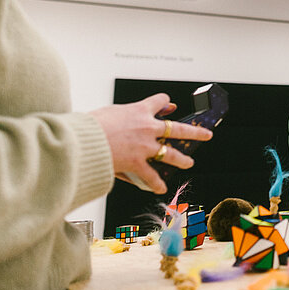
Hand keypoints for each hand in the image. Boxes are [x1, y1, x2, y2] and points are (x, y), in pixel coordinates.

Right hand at [90, 93, 212, 193]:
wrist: (81, 141)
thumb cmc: (88, 126)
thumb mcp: (107, 112)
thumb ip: (120, 114)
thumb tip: (122, 118)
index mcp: (139, 110)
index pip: (159, 101)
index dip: (165, 102)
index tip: (169, 104)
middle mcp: (147, 127)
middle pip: (178, 128)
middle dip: (194, 132)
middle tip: (206, 134)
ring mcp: (145, 146)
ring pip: (171, 153)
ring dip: (182, 160)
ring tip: (189, 163)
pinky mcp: (137, 163)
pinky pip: (151, 176)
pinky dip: (156, 183)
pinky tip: (161, 188)